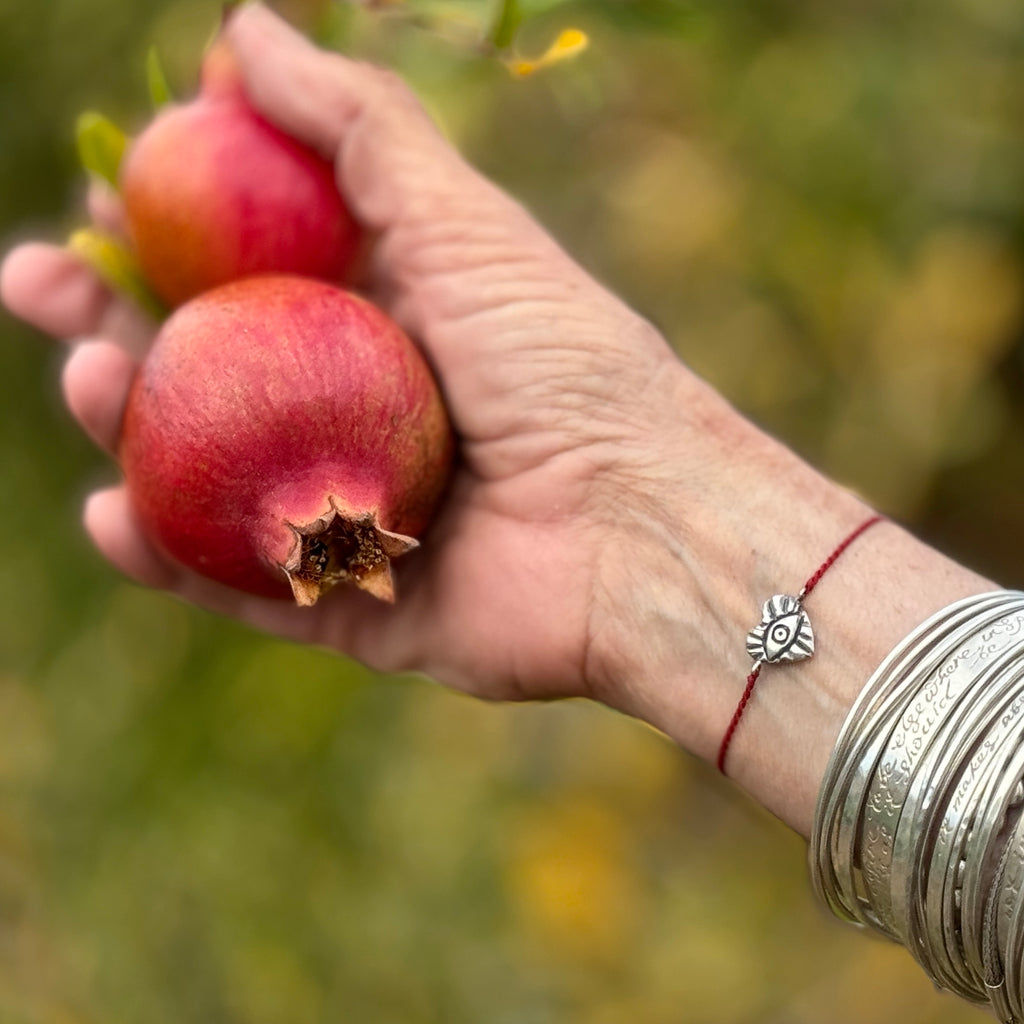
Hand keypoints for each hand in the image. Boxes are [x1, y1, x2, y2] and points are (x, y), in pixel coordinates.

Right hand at [1, 3, 703, 706]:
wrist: (642, 525)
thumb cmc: (567, 366)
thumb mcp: (465, 223)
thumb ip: (357, 131)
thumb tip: (242, 30)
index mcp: (381, 324)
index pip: (246, 274)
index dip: (167, 235)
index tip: (107, 196)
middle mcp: (355, 415)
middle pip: (207, 369)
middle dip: (111, 323)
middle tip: (37, 284)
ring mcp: (346, 512)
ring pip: (206, 473)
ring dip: (128, 427)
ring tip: (91, 379)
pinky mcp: (348, 605)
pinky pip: (238, 585)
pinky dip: (169, 557)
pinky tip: (113, 517)